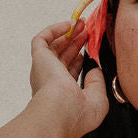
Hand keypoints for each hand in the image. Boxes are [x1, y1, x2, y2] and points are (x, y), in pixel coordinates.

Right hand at [28, 19, 108, 137]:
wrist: (60, 113)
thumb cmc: (78, 115)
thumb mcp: (97, 100)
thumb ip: (97, 82)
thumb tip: (94, 68)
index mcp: (62, 95)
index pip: (69, 73)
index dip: (80, 60)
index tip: (90, 50)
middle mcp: (50, 83)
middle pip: (62, 57)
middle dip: (75, 43)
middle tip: (87, 31)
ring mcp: (43, 70)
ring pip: (53, 47)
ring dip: (68, 34)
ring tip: (82, 23)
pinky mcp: (39, 58)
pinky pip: (42, 39)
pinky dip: (55, 29)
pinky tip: (70, 24)